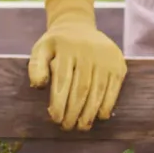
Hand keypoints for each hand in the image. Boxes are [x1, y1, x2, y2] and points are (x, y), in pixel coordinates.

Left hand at [28, 0, 126, 130]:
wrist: (77, 25)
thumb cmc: (56, 44)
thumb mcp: (41, 49)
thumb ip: (36, 66)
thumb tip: (38, 86)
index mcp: (66, 48)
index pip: (63, 81)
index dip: (60, 103)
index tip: (55, 119)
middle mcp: (87, 51)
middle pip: (81, 88)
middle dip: (74, 111)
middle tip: (67, 127)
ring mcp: (105, 57)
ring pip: (98, 90)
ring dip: (90, 112)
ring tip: (82, 126)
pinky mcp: (118, 63)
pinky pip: (113, 88)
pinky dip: (107, 104)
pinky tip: (99, 116)